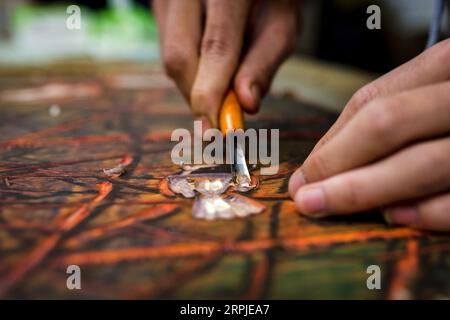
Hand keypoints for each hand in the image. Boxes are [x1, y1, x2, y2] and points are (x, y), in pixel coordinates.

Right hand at [153, 0, 297, 126]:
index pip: (216, 47)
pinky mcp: (159, 5)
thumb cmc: (269, 0)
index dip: (212, 94)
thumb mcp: (280, 26)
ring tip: (222, 77)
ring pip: (170, 57)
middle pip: (180, 56)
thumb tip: (246, 106)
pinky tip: (207, 63)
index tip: (213, 132)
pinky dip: (189, 69)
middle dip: (199, 97)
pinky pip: (166, 49)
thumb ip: (263, 64)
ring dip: (194, 84)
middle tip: (219, 120)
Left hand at [289, 39, 449, 230]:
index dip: (330, 145)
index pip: (372, 104)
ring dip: (367, 191)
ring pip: (423, 163)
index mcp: (447, 67)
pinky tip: (393, 217)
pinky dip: (429, 212)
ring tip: (329, 207)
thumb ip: (380, 120)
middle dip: (337, 168)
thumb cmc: (447, 113)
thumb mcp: (424, 98)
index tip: (302, 178)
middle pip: (388, 126)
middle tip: (305, 200)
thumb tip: (318, 168)